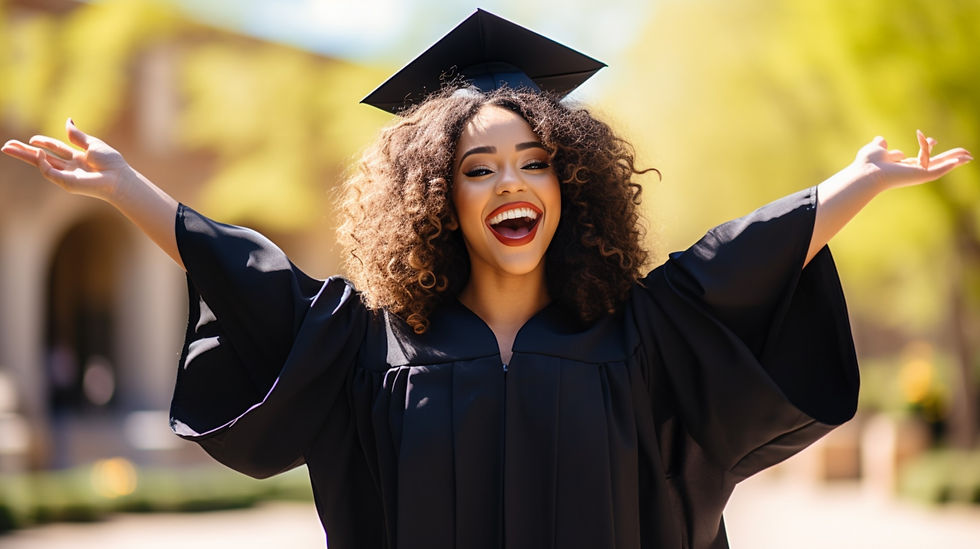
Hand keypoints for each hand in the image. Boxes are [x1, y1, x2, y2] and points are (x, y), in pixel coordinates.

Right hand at [2, 118, 131, 200]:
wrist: (119, 177)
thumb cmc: (112, 163)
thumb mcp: (93, 144)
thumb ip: (77, 135)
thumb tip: (67, 120)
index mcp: (77, 158)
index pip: (55, 149)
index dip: (43, 143)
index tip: (32, 139)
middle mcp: (70, 167)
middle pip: (42, 158)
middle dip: (24, 152)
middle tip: (6, 147)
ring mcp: (66, 175)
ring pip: (40, 165)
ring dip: (24, 156)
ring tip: (9, 148)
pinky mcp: (66, 182)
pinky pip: (48, 172)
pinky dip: (41, 163)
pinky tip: (36, 153)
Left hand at [855, 130, 971, 190]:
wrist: (867, 171)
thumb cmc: (867, 162)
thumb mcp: (875, 149)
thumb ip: (880, 145)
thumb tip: (881, 140)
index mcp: (902, 165)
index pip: (919, 157)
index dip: (927, 146)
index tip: (929, 137)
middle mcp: (911, 170)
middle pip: (935, 162)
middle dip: (950, 157)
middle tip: (966, 153)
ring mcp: (917, 174)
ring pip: (941, 166)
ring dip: (955, 160)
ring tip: (970, 156)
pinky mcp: (920, 176)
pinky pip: (937, 170)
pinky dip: (949, 166)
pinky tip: (962, 161)